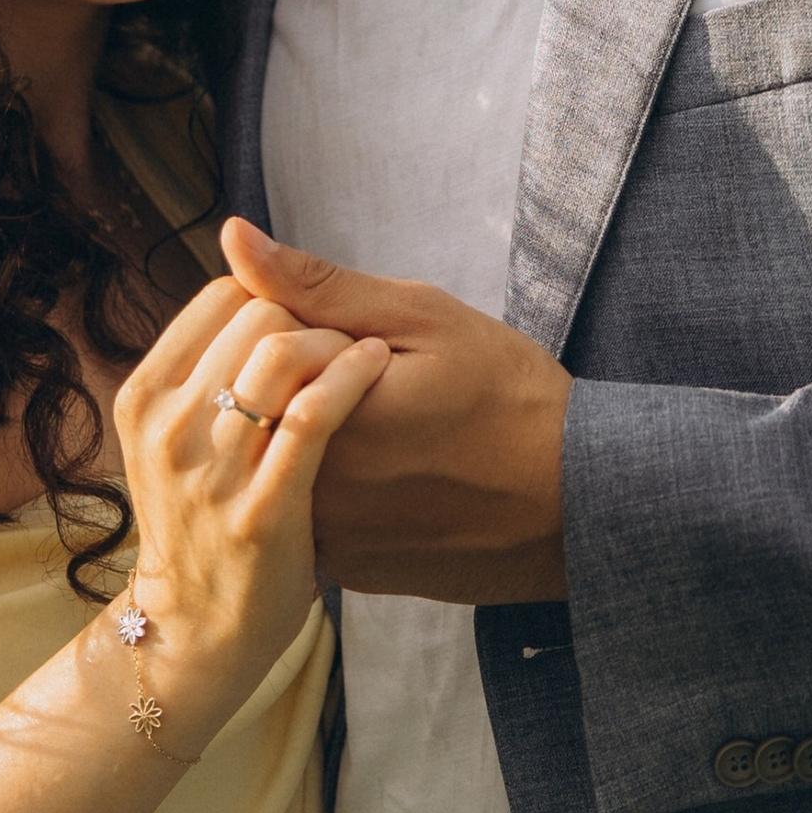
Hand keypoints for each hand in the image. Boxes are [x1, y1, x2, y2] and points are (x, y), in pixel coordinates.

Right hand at [111, 281, 388, 741]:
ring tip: (369, 357)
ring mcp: (211, 472)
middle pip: (256, 316)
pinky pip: (314, 415)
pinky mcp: (263, 510)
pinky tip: (377, 371)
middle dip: (310, 318)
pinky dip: (352, 377)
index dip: (274, 300)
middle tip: (345, 345)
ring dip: (339, 344)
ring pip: (283, 354)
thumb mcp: (177, 427)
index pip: (222, 296)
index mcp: (145, 394)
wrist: (202, 629)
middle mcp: (167, 426)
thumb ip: (208, 343)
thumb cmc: (205, 514)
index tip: (306, 331)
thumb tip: (233, 232)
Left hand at [218, 220, 571, 604]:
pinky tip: (399, 478)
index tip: (365, 344)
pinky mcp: (351, 572)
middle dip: (304, 388)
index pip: (253, 353)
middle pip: (264, 416)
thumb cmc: (510, 398)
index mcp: (318, 415)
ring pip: (287, 470)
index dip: (305, 331)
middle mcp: (309, 488)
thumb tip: (232, 240)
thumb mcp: (422, 319)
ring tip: (398, 434)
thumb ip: (318, 285)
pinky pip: (317, 519)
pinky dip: (343, 492)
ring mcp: (327, 540)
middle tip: (388, 391)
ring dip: (319, 442)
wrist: (579, 504)